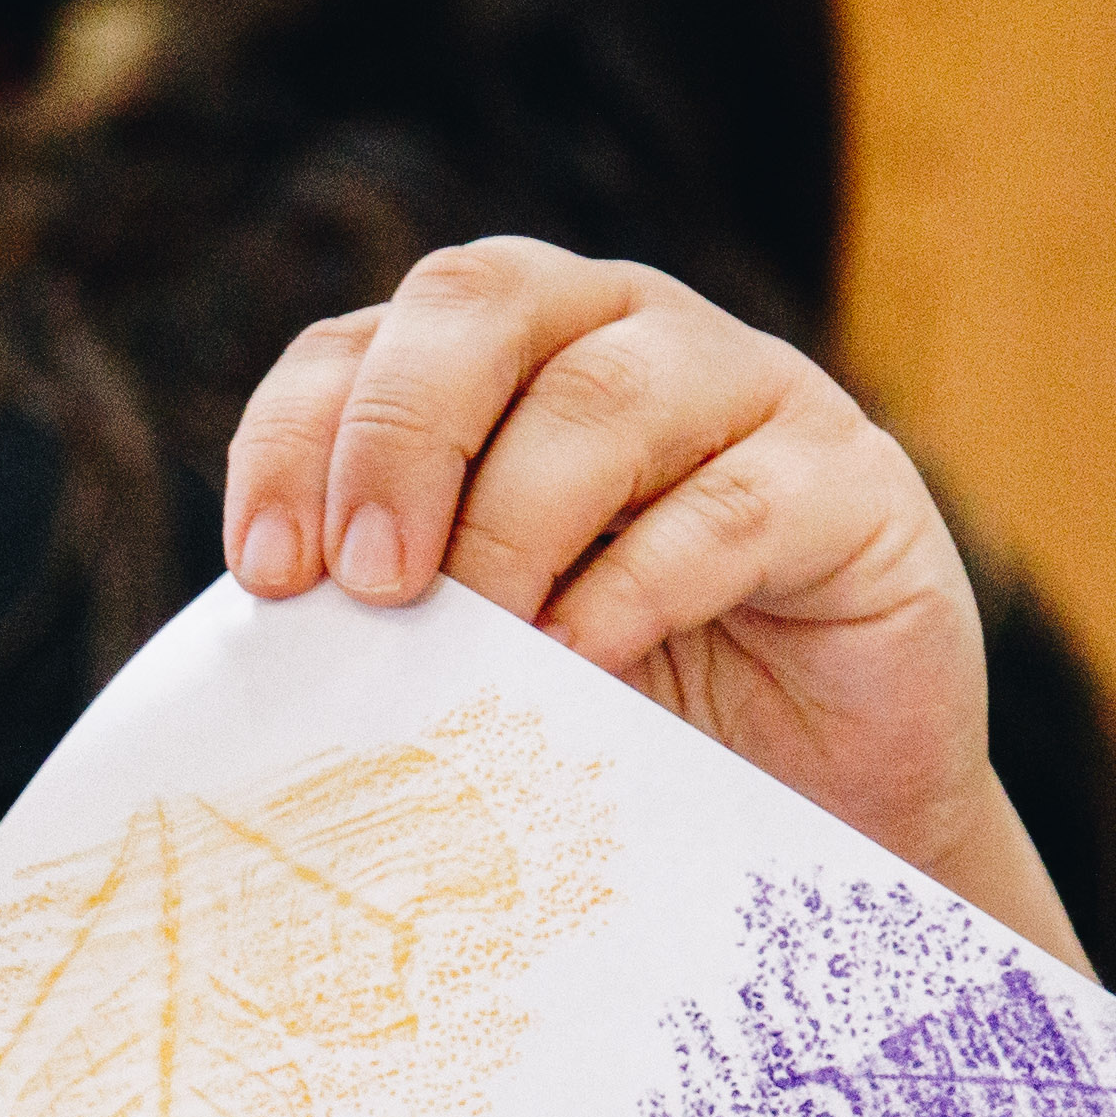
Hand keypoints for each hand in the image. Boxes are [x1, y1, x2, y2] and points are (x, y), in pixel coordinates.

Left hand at [218, 238, 1075, 957]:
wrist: (818, 814)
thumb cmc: (630, 721)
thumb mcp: (483, 659)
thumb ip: (393, 617)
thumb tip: (267, 639)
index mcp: (507, 363)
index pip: (367, 340)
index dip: (300, 435)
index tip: (268, 573)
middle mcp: (621, 336)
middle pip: (481, 302)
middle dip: (399, 436)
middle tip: (368, 582)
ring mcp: (747, 392)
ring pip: (603, 392)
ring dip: (512, 521)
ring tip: (476, 641)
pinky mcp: (848, 482)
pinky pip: (731, 503)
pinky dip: (636, 583)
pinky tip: (580, 662)